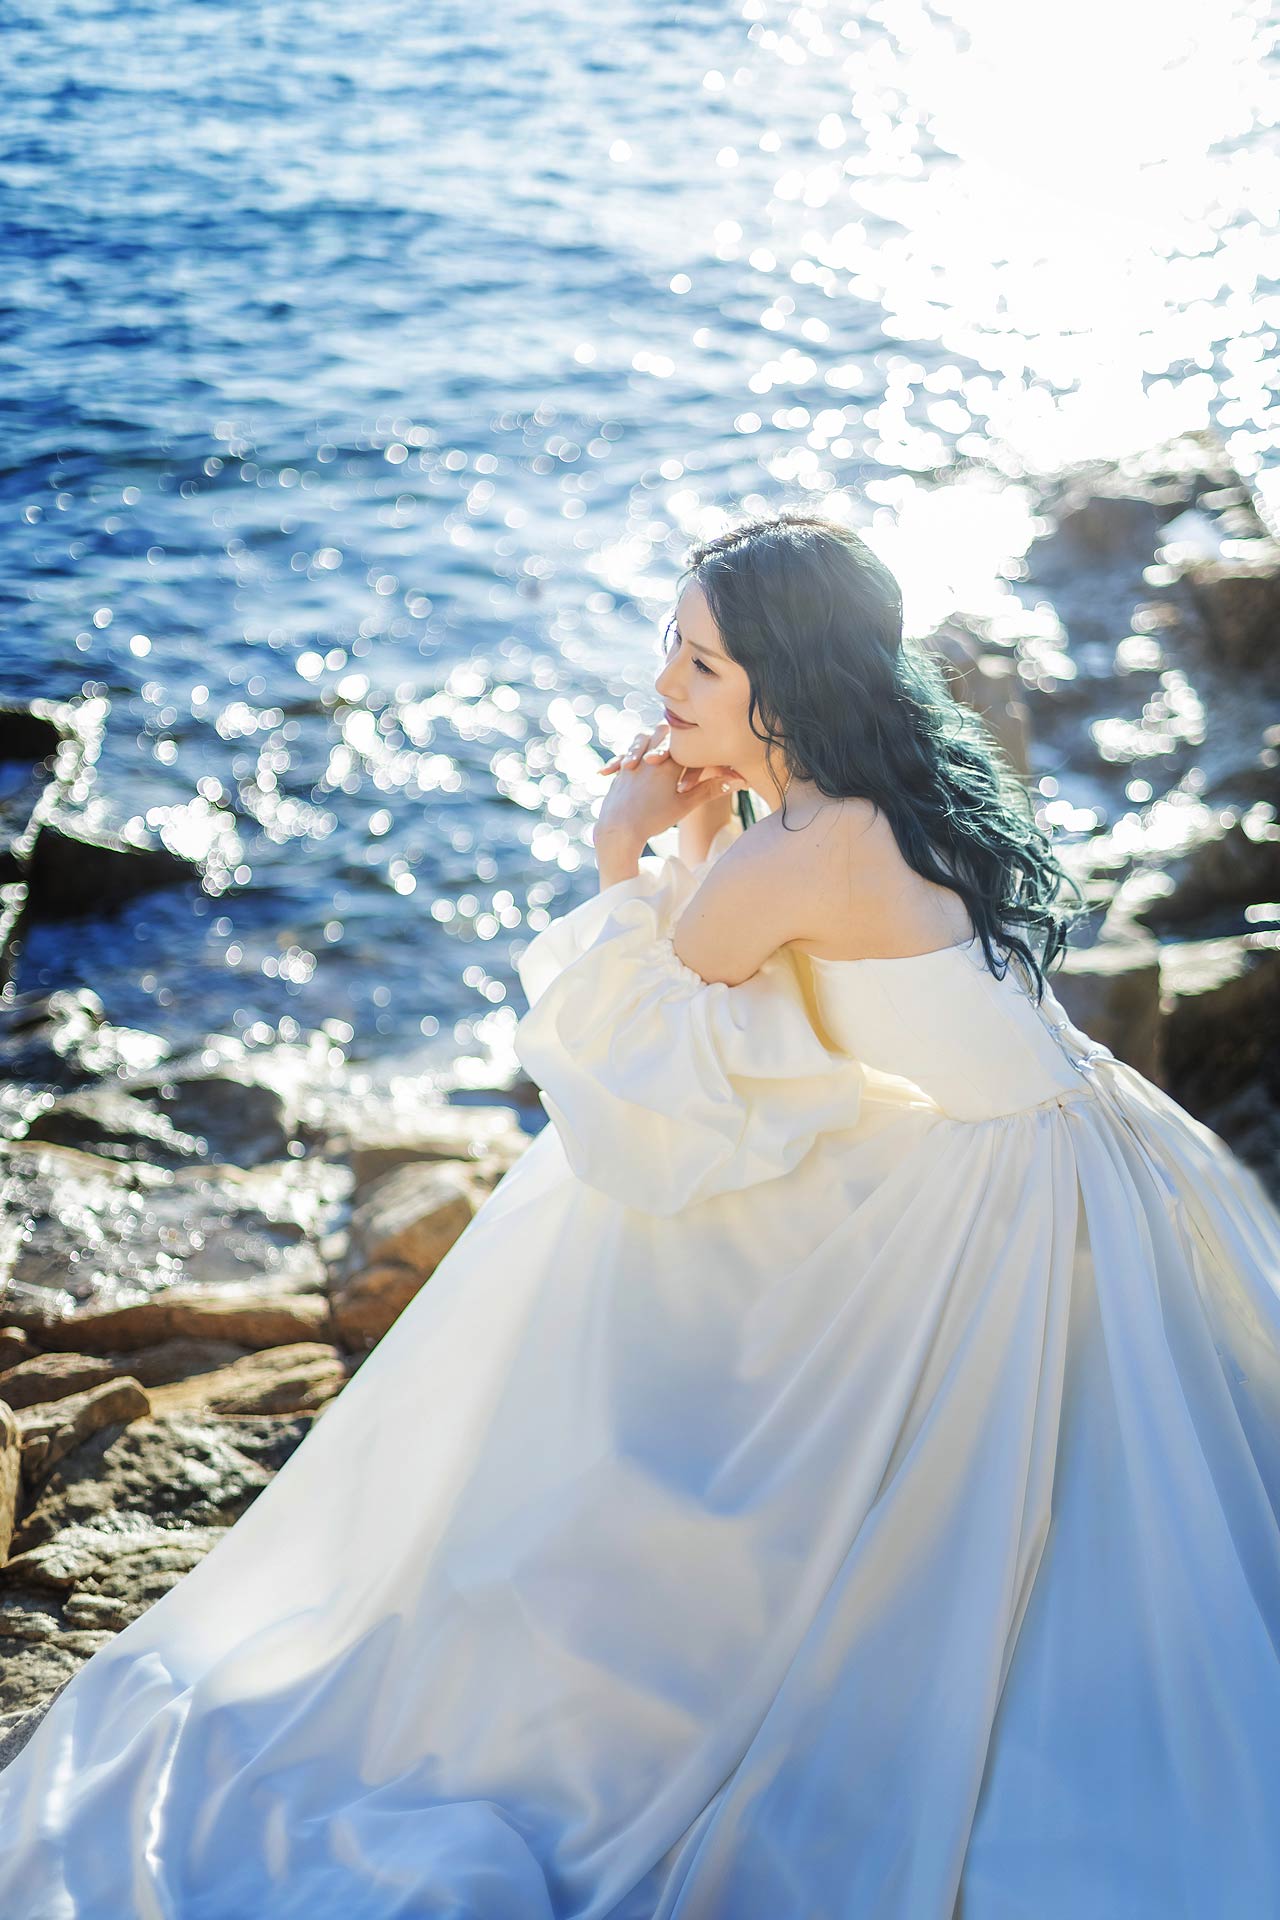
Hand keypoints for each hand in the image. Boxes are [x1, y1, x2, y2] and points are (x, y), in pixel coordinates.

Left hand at [596, 723, 745, 849]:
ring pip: (642, 738)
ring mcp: (632, 762)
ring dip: (651, 740)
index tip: (702, 732)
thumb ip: (711, 789)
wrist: (618, 831)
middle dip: (673, 732)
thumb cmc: (654, 819)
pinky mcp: (620, 771)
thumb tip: (741, 781)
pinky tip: (632, 764)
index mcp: (669, 763)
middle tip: (680, 730)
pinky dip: (631, 755)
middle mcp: (649, 757)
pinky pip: (625, 755)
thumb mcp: (685, 805)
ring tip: (658, 749)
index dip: (694, 736)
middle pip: (663, 731)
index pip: (684, 738)